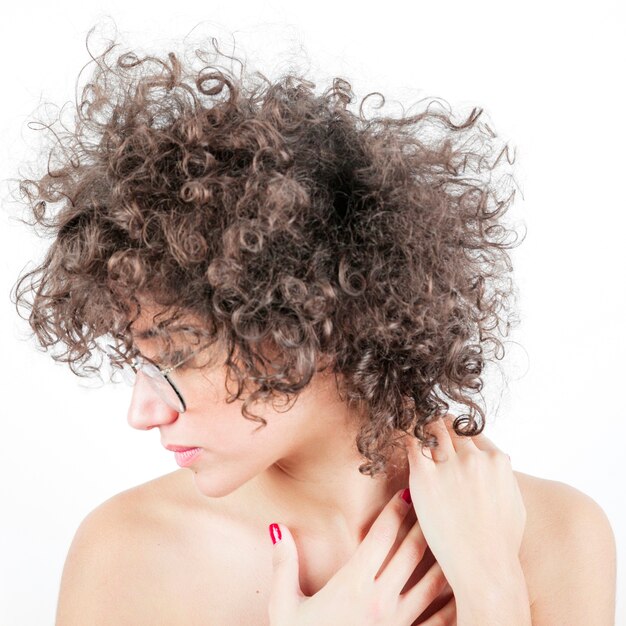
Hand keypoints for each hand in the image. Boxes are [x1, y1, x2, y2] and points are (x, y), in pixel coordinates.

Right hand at [267, 488, 455, 625]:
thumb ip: (283, 566)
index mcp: (352, 585)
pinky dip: (452, 601)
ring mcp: (398, 623)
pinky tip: (461, 586)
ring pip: (432, 582)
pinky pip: (439, 620)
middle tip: (438, 502)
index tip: (406, 491)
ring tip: (455, 536)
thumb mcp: (284, 607)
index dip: (395, 510)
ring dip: (443, 557)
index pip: (380, 536)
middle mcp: (379, 600)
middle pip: (412, 552)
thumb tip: (277, 528)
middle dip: (425, 523)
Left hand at [404, 414, 525, 592]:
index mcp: (497, 460)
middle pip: (450, 426)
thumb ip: (502, 477)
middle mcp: (474, 457)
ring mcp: (450, 465)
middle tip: (424, 425)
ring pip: (431, 429)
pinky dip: (405, 435)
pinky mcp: (424, 476)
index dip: (456, 431)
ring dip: (421, 426)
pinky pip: (411, 443)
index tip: (445, 433)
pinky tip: (398, 433)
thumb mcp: (514, 502)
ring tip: (409, 424)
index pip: (471, 431)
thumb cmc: (500, 543)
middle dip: (437, 424)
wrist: (485, 567)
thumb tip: (493, 467)